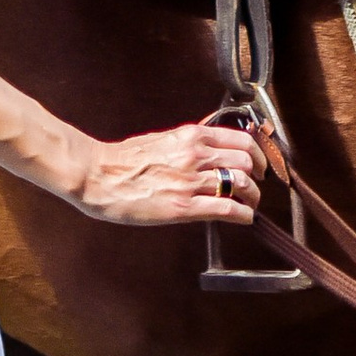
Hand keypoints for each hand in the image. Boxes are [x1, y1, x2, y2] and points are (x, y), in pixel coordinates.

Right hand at [71, 119, 264, 227]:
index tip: (259, 164)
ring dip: (252, 197)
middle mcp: (195, 154)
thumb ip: (189, 143)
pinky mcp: (183, 206)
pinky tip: (243, 218)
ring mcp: (190, 181)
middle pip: (247, 162)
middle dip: (257, 177)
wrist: (96, 174)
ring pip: (242, 184)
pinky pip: (228, 209)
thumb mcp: (161, 140)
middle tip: (254, 187)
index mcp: (190, 136)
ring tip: (249, 204)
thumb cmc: (122, 160)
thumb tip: (210, 148)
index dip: (259, 154)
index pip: (242, 139)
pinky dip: (244, 215)